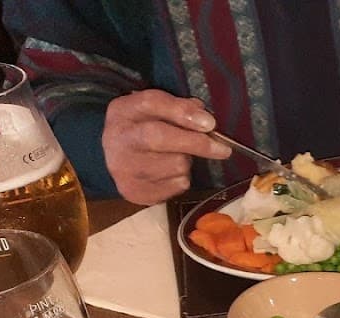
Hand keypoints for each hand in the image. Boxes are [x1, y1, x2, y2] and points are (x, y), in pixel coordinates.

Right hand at [101, 90, 230, 204]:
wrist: (116, 162)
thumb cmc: (142, 131)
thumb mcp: (154, 111)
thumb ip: (178, 108)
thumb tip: (204, 117)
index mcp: (123, 111)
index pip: (152, 103)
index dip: (182, 112)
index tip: (210, 123)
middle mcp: (119, 139)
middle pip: (159, 137)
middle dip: (196, 142)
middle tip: (222, 149)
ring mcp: (124, 168)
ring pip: (175, 165)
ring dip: (187, 162)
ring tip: (177, 157)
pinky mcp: (135, 191)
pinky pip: (176, 186)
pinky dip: (182, 179)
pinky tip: (170, 173)